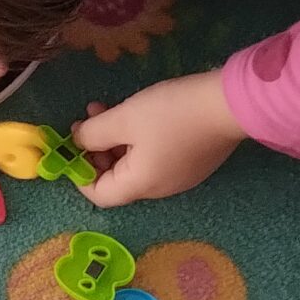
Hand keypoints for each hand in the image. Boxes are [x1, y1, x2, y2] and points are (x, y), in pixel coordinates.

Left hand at [75, 72, 243, 205]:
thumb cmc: (171, 113)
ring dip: (113, 141)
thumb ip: (94, 133)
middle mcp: (159, 189)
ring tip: (103, 110)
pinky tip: (133, 114)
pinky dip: (135, 141)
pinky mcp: (191, 163)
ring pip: (133, 165)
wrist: (228, 105)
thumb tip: (77, 142)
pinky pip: (153, 158)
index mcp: (141, 185)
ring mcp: (178, 177)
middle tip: (86, 121)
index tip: (70, 147)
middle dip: (94, 151)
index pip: (99, 195)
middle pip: (116, 180)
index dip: (78, 174)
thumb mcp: (124, 118)